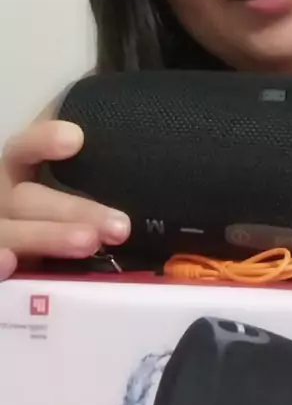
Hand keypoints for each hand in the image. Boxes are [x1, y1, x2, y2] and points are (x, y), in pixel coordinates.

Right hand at [0, 120, 129, 279]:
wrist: (27, 254)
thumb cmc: (61, 215)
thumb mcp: (75, 191)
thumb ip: (97, 177)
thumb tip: (162, 165)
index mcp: (18, 173)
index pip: (24, 149)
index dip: (43, 141)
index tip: (76, 139)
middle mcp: (4, 201)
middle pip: (28, 198)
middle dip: (72, 208)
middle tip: (118, 225)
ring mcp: (0, 232)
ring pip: (13, 232)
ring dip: (50, 237)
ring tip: (89, 243)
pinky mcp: (3, 260)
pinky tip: (11, 265)